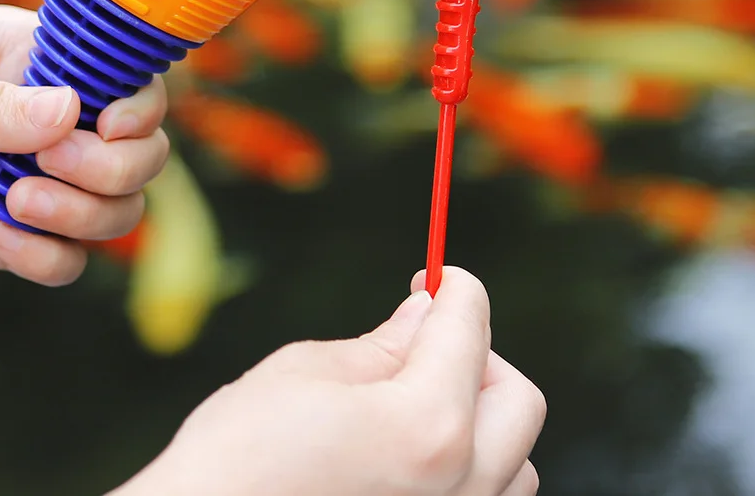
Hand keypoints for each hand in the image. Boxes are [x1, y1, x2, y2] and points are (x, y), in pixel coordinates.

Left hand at [0, 4, 168, 284]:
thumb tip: (69, 113)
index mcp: (36, 59)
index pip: (127, 78)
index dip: (139, 107)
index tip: (105, 126)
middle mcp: (48, 119)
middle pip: (141, 151)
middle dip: (112, 169)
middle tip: (45, 169)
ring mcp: (33, 177)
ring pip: (117, 208)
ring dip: (84, 215)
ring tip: (13, 205)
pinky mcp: (6, 231)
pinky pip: (65, 260)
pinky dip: (47, 259)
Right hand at [119, 268, 544, 495]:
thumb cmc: (237, 461)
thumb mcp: (304, 374)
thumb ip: (382, 345)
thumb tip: (426, 314)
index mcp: (428, 427)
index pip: (469, 326)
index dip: (454, 287)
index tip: (436, 279)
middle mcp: (462, 489)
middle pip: (517, 400)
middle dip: (477, 355)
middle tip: (422, 342)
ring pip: (515, 464)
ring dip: (480, 421)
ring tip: (414, 404)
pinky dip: (468, 471)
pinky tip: (409, 456)